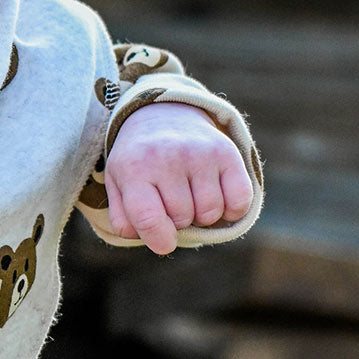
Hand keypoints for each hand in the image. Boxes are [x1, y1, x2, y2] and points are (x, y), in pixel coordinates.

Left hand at [104, 103, 252, 254]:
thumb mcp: (119, 184)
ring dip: (202, 215)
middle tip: (170, 199)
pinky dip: (232, 210)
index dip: (159, 239)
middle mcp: (166, 157)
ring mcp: (199, 153)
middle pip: (182, 219)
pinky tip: (217, 196)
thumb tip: (155, 240)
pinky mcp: (226, 152)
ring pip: (210, 213)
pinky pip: (239, 201)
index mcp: (133, 168)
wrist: (162, 115)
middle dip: (177, 220)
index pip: (148, 218)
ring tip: (190, 194)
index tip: (164, 243)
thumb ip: (125, 218)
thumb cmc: (139, 161)